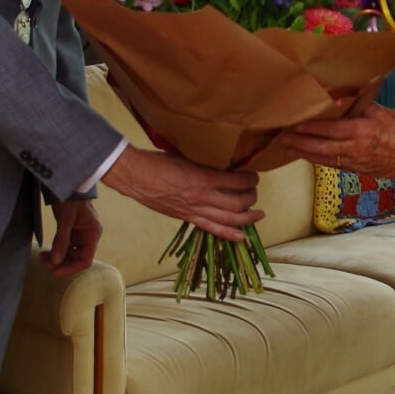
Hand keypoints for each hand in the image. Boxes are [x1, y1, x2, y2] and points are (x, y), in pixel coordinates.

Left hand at [46, 199, 101, 276]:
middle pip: (76, 259)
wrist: (68, 184)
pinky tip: (46, 252)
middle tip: (44, 262)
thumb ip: (62, 240)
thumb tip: (55, 261)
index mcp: (92, 233)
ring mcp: (80, 235)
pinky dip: (56, 252)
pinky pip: (65, 248)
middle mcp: (88, 236)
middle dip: (61, 263)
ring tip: (43, 257)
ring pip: (70, 255)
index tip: (55, 271)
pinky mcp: (72, 232)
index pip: (85, 260)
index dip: (71, 268)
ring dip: (57, 259)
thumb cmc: (71, 197)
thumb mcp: (65, 218)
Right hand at [101, 146, 263, 240]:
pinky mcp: (187, 218)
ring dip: (247, 217)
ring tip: (258, 213)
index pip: (237, 181)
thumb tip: (225, 163)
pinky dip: (229, 234)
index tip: (254, 176)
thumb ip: (206, 162)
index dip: (250, 179)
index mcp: (202, 177)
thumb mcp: (187, 156)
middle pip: (237, 202)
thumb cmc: (159, 161)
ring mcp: (194, 210)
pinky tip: (242, 237)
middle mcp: (201, 197)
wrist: (136, 176)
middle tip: (255, 191)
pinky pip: (212, 229)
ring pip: (229, 219)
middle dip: (251, 197)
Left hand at [279, 102, 394, 180]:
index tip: (294, 124)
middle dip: (299, 143)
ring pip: (323, 159)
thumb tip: (342, 97)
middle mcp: (353, 149)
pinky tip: (310, 156)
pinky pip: (332, 165)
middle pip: (319, 148)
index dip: (309, 127)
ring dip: (304, 154)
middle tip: (283, 139)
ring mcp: (354, 163)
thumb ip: (361, 106)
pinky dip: (318, 160)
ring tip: (289, 148)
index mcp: (360, 132)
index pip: (328, 129)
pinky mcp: (357, 171)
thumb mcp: (383, 113)